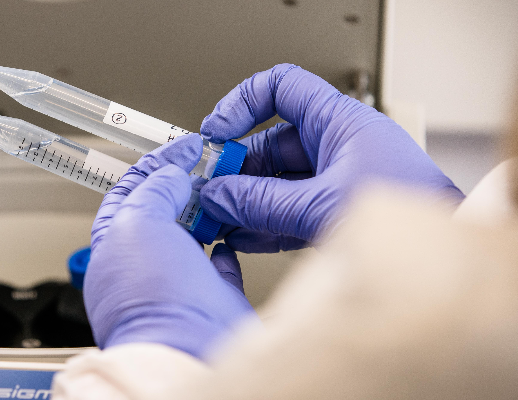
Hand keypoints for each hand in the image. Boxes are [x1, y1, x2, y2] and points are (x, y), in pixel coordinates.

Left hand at [86, 134, 256, 358]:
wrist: (188, 350)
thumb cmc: (152, 298)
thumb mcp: (139, 221)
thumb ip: (153, 190)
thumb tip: (173, 175)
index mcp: (113, 246)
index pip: (131, 192)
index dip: (157, 163)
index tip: (186, 146)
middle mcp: (143, 267)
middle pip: (165, 212)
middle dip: (186, 184)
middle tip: (211, 162)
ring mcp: (179, 285)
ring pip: (195, 236)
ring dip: (210, 210)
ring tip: (225, 186)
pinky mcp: (213, 302)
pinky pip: (222, 268)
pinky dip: (229, 247)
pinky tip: (234, 231)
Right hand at [200, 64, 464, 252]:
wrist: (447, 263)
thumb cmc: (410, 216)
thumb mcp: (321, 204)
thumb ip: (263, 202)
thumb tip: (219, 196)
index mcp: (339, 123)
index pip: (281, 88)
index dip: (242, 103)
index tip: (217, 131)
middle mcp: (335, 146)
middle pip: (269, 144)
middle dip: (235, 168)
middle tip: (209, 190)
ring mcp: (334, 179)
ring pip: (275, 181)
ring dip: (244, 201)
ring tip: (219, 220)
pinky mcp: (335, 211)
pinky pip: (287, 209)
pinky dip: (262, 222)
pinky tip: (243, 238)